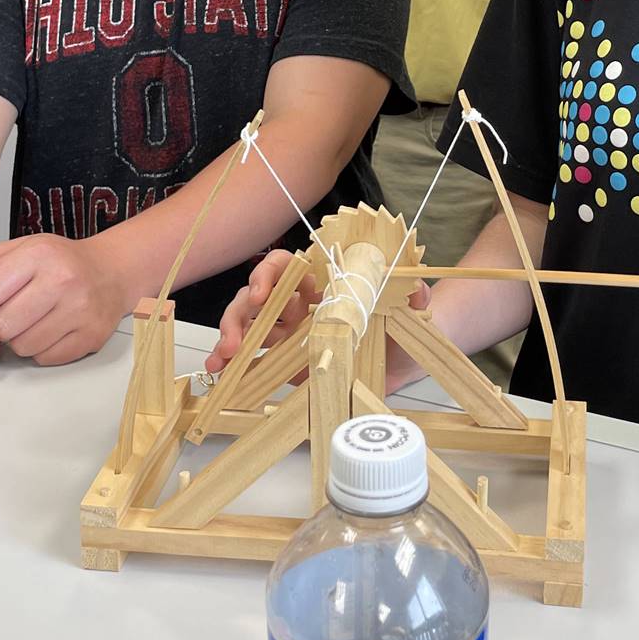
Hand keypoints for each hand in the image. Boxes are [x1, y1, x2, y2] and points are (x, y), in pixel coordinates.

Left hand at [0, 234, 126, 366]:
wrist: (111, 272)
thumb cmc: (60, 262)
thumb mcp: (20, 248)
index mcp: (40, 255)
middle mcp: (64, 282)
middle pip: (2, 326)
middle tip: (13, 311)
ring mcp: (80, 312)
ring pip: (22, 346)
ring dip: (20, 338)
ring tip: (33, 319)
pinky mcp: (90, 337)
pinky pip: (44, 357)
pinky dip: (41, 348)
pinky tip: (51, 328)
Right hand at [204, 251, 429, 390]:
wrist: (403, 360)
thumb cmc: (401, 324)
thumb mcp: (408, 309)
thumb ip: (411, 296)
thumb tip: (417, 290)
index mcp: (320, 282)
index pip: (284, 267)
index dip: (268, 275)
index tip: (262, 295)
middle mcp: (299, 302)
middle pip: (257, 298)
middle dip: (240, 316)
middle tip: (235, 343)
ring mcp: (289, 331)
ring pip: (248, 325)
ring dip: (230, 338)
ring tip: (221, 361)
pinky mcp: (286, 360)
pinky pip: (254, 357)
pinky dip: (235, 363)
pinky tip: (221, 372)